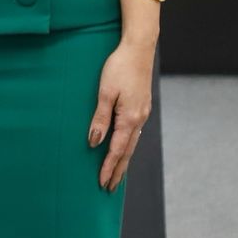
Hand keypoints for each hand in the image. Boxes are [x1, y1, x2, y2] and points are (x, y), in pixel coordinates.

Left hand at [89, 40, 154, 191]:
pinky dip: (127, 146)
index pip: (117, 150)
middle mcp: (139, 120)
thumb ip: (100, 118)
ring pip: (132, 144)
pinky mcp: (141, 107)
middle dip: (117, 170)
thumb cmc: (118, 68)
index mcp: (130, 118)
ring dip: (123, 160)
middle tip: (109, 188)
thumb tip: (95, 142)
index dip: (109, 167)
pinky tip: (123, 149)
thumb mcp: (105, 92)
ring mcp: (142, 114)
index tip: (102, 182)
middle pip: (127, 152)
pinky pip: (134, 133)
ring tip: (116, 175)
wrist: (138, 50)